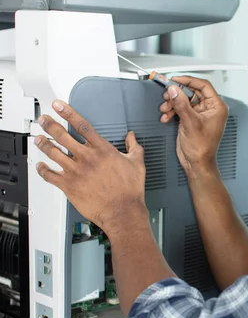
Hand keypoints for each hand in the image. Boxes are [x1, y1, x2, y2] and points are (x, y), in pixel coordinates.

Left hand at [35, 101, 147, 235]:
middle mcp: (87, 158)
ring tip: (39, 139)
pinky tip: (40, 165)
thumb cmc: (130, 190)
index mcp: (102, 150)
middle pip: (62, 136)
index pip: (82, 125)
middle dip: (50, 125)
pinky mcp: (69, 186)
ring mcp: (76, 172)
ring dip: (44, 144)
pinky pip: (50, 175)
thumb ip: (134, 147)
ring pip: (53, 153)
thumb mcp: (137, 164)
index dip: (68, 113)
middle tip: (44, 120)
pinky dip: (42, 169)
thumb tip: (132, 137)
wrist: (123, 211)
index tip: (59, 106)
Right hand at [158, 76, 228, 175]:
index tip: (175, 79)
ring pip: (184, 99)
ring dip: (172, 103)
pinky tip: (167, 116)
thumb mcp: (190, 123)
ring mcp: (200, 114)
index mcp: (217, 107)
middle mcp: (210, 109)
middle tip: (167, 95)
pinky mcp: (191, 119)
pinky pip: (181, 108)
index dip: (188, 80)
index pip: (203, 86)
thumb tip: (174, 90)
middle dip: (177, 93)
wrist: (197, 163)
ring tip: (165, 108)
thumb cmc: (202, 148)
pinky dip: (172, 110)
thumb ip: (181, 104)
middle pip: (191, 92)